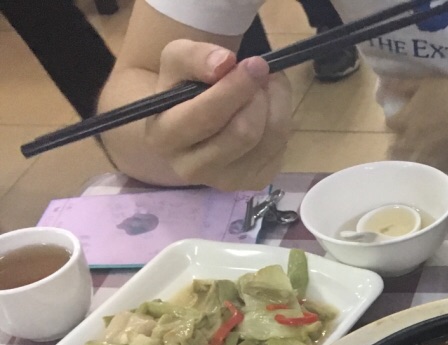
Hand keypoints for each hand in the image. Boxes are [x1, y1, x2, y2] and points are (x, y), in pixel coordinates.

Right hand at [142, 41, 291, 190]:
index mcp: (164, 136)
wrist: (193, 122)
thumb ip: (194, 57)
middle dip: (258, 96)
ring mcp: (225, 181)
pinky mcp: (253, 182)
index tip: (255, 63)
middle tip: (262, 71)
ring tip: (266, 84)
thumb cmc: (182, 89)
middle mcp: (191, 168)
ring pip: (269, 139)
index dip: (235, 88)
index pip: (207, 116)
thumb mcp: (177, 61)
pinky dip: (281, 119)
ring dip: (275, 103)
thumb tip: (225, 62)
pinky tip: (266, 108)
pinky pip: (280, 148)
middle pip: (243, 132)